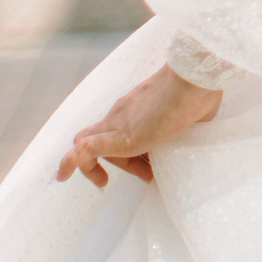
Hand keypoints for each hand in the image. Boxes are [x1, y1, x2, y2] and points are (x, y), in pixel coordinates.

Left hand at [55, 66, 221, 188]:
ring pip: (91, 145)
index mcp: (139, 108)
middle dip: (121, 163)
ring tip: (108, 183)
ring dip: (98, 167)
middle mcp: (123, 114)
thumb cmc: (200, 91)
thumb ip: (187, 126)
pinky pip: (84, 149)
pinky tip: (60, 176)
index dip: (133, 154)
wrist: (195, 79)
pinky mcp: (119, 137)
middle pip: (105, 139)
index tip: (151, 169)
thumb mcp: (193, 116)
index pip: (121, 130)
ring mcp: (118, 123)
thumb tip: (194, 133)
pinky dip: (70, 162)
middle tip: (146, 175)